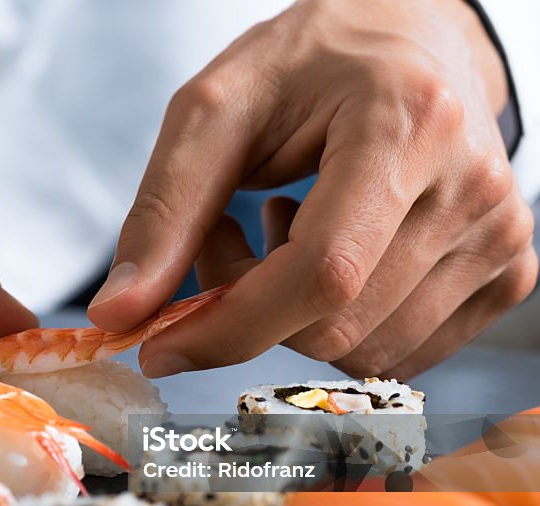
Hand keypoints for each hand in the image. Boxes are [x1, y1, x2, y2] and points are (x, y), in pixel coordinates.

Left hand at [88, 0, 536, 379]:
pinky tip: (331, 250)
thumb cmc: (312, 63)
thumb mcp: (216, 110)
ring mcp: (499, 236)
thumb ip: (163, 212)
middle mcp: (473, 187)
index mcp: (407, 124)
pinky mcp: (506, 272)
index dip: (227, 328)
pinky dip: (338, 323)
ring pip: (359, 351)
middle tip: (224, 234)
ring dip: (289, 317)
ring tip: (282, 229)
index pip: (320, 275)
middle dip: (248, 308)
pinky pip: (395, 353)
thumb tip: (117, 317)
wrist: (411, 40)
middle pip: (332, 326)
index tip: (158, 345)